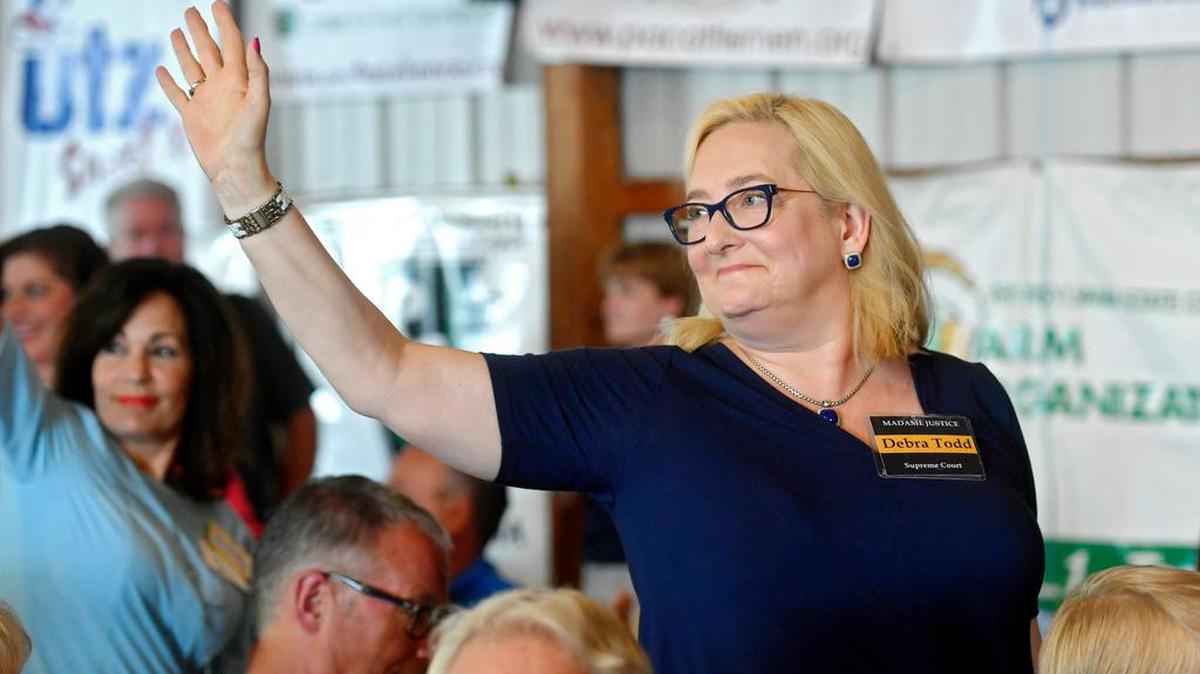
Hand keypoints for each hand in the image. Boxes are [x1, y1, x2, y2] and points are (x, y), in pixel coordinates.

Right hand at [157, 1, 275, 214]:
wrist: (236, 171)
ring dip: (184, 49)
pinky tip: (161, 70)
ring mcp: (205, 101)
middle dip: (200, 30)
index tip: (218, 3)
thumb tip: (253, 40)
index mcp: (238, 81)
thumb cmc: (251, 140)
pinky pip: (177, 94)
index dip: (225, 23)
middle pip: (209, 50)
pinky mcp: (191, 117)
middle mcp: (221, 87)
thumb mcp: (259, 103)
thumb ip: (258, 72)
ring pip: (191, 67)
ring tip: (176, 31)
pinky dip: (168, 82)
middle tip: (191, 10)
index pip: (231, 44)